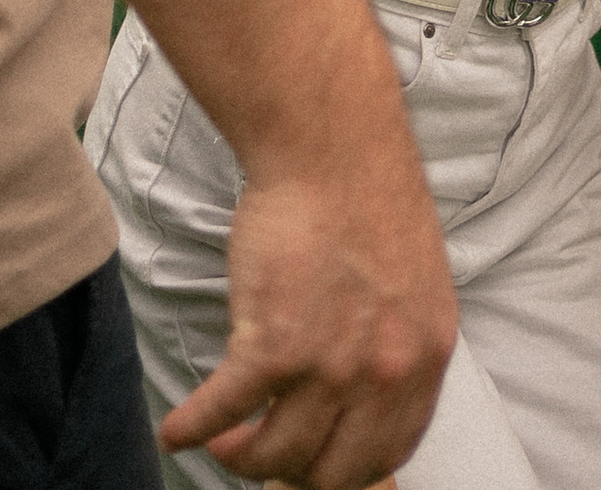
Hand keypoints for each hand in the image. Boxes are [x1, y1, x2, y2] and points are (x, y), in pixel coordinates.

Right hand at [156, 134, 454, 488]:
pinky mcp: (273, 344)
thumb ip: (396, 345)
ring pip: (275, 454)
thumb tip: (363, 398)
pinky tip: (175, 429)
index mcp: (426, 355)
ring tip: (223, 440)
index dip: (344, 469)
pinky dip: (190, 428)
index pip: (388, 453)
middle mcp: (385, 371)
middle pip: (331, 471)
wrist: (332, 143)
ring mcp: (330, 363)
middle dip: (292, 472)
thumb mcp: (411, 284)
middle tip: (265, 455)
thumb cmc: (365, 197)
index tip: (315, 466)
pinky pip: (222, 412)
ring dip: (239, 455)